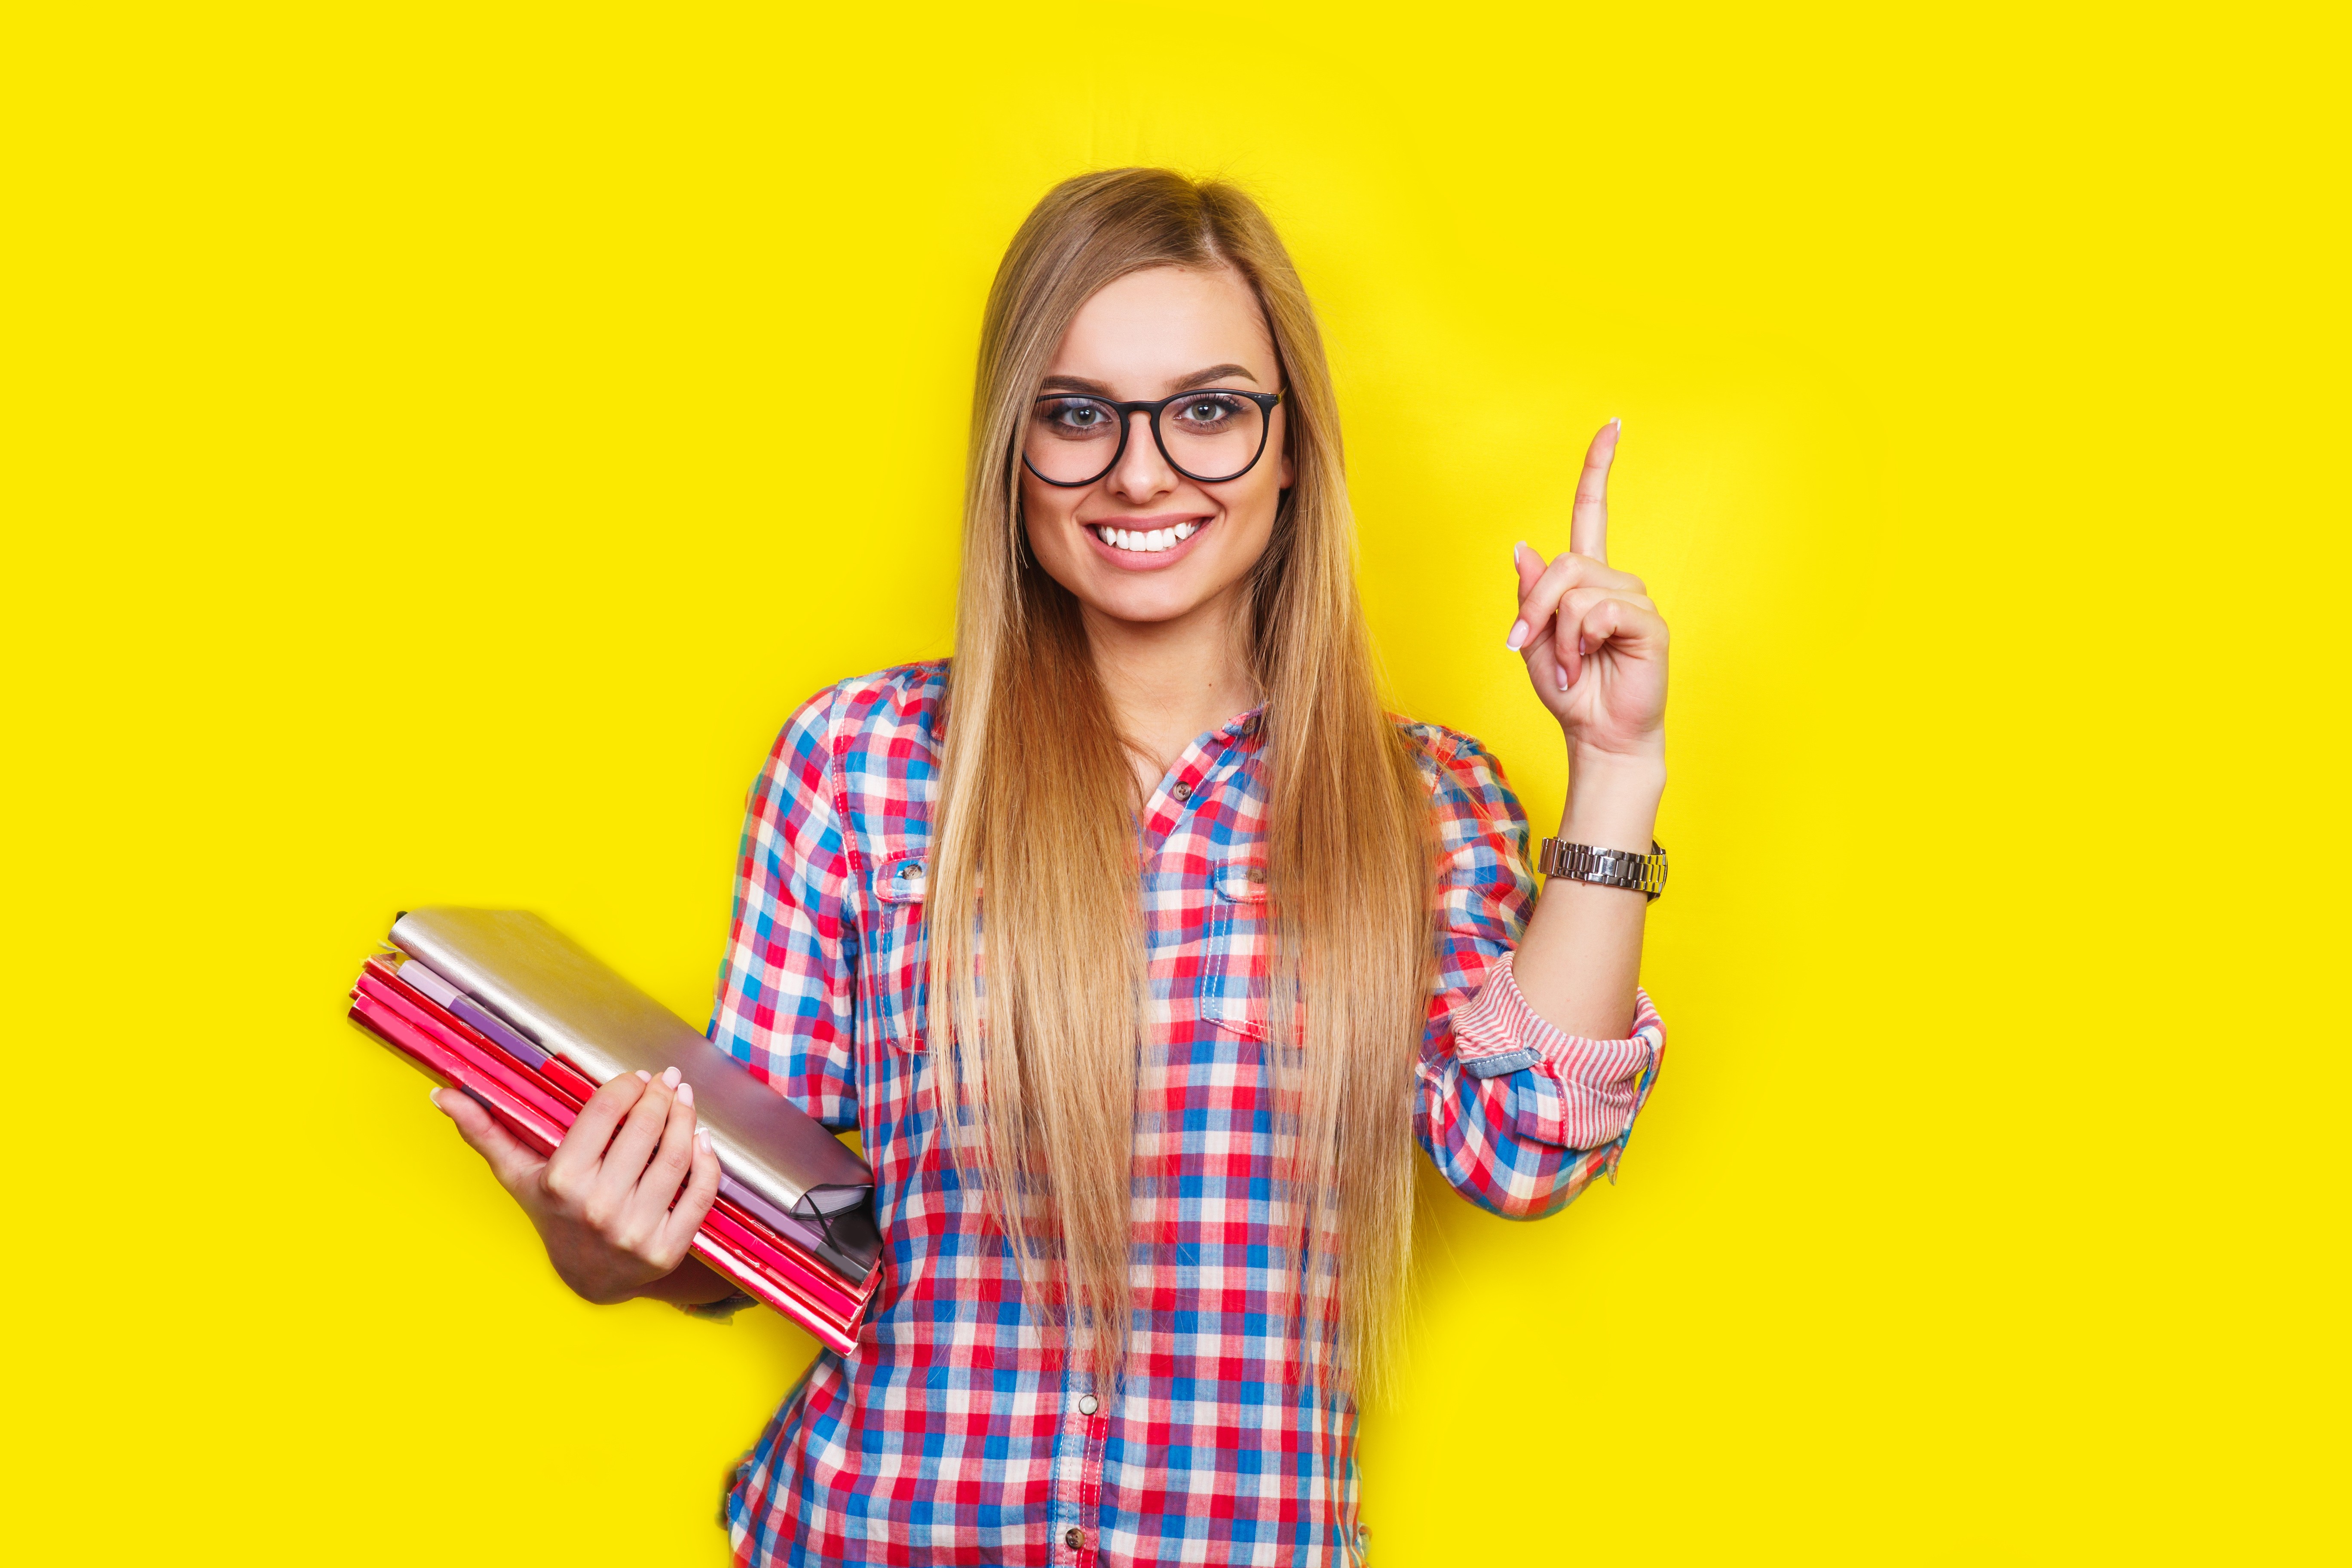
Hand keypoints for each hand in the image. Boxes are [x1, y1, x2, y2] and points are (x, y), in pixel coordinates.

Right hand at [433, 1065, 721, 1304]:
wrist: (585, 1279)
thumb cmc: (552, 1213)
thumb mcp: (518, 1174)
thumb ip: (484, 1132)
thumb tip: (442, 1094)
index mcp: (562, 1182)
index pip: (605, 1112)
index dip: (626, 1086)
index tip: (636, 1077)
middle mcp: (598, 1208)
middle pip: (645, 1130)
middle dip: (661, 1095)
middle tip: (668, 1078)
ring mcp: (635, 1231)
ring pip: (676, 1157)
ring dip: (687, 1118)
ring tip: (684, 1098)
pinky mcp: (668, 1250)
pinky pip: (700, 1194)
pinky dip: (709, 1161)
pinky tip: (702, 1138)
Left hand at [1505, 419, 1669, 764]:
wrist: (1597, 735)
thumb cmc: (1571, 692)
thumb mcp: (1535, 640)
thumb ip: (1531, 595)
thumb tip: (1525, 547)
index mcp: (1587, 582)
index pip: (1593, 514)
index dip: (1599, 470)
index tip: (1612, 426)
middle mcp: (1615, 584)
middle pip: (1564, 563)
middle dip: (1536, 606)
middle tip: (1529, 645)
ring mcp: (1635, 601)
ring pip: (1577, 591)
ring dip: (1561, 635)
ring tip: (1572, 666)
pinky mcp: (1649, 624)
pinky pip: (1600, 611)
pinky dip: (1580, 641)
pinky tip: (1589, 664)